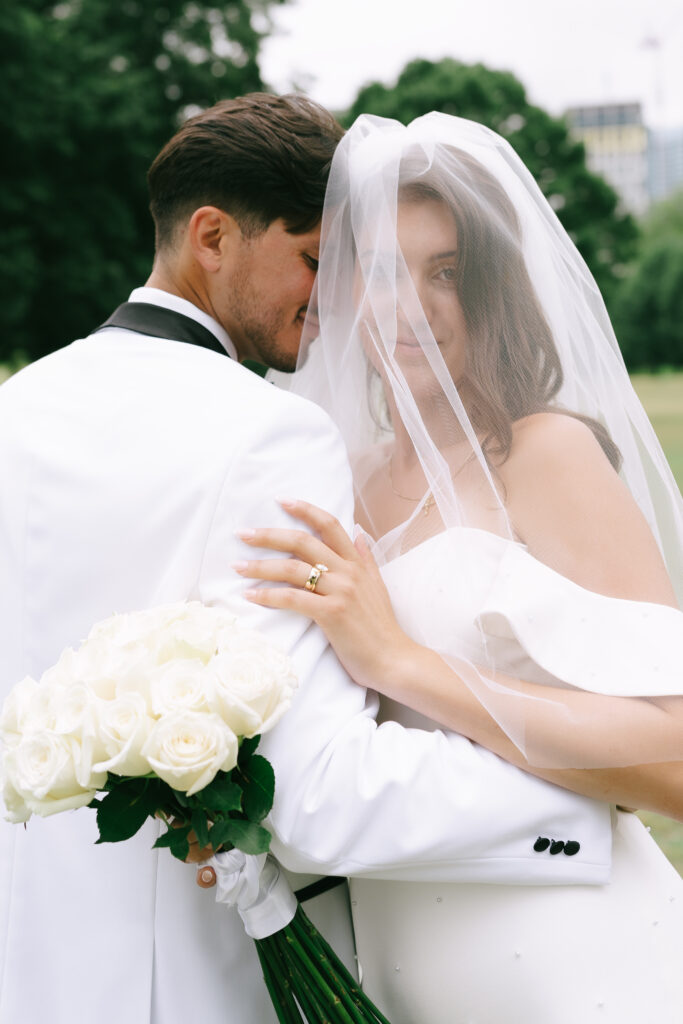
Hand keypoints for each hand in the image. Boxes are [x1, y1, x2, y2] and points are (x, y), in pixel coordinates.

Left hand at [234, 499, 417, 690]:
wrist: (395, 660)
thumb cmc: (382, 628)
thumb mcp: (377, 586)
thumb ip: (366, 558)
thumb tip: (359, 531)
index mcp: (357, 562)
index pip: (329, 524)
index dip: (304, 509)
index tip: (280, 501)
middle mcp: (348, 571)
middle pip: (302, 541)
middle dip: (268, 535)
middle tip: (242, 533)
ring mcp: (341, 591)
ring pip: (292, 568)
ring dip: (260, 566)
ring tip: (237, 567)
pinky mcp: (332, 613)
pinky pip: (293, 598)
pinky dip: (268, 595)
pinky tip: (250, 596)